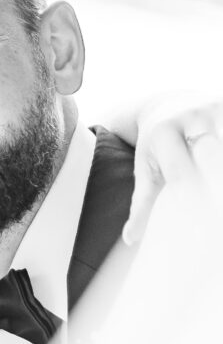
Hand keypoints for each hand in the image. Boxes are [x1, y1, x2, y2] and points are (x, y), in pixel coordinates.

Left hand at [123, 97, 222, 243]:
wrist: (169, 104)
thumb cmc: (157, 147)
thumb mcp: (146, 169)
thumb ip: (142, 203)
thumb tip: (129, 239)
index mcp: (164, 133)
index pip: (181, 172)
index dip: (193, 197)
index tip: (201, 227)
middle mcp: (192, 116)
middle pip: (213, 156)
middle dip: (216, 179)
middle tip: (213, 214)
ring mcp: (217, 109)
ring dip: (221, 169)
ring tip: (218, 205)